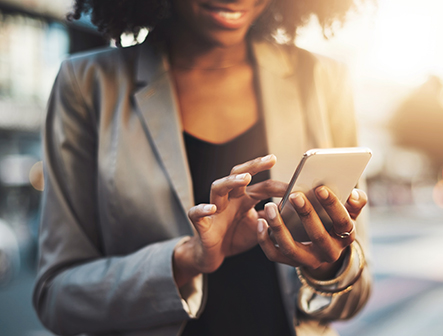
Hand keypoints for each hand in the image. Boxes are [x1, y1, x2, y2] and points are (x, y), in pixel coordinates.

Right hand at [173, 154, 286, 286]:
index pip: (262, 186)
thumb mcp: (260, 228)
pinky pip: (196, 213)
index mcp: (244, 198)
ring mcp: (214, 209)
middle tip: (271, 159)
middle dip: (254, 165)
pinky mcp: (202, 224)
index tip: (296, 185)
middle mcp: (230, 199)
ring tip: (246, 178)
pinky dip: (202, 209)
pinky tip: (212, 208)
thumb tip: (294, 211)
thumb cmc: (235, 237)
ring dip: (231, 181)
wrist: (213, 255)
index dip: (279, 186)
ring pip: (218, 187)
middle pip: (238, 174)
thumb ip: (273, 218)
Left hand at [257, 187, 366, 279]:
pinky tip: (260, 221)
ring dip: (279, 227)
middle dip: (306, 214)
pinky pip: (274, 254)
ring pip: (291, 248)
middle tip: (294, 195)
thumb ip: (354, 203)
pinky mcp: (289, 262)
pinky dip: (264, 239)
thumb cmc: (334, 223)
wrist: (323, 249)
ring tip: (269, 206)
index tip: (320, 188)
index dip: (333, 205)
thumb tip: (355, 194)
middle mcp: (328, 253)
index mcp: (344, 238)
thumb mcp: (348, 214)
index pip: (342, 222)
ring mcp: (307, 260)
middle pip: (317, 236)